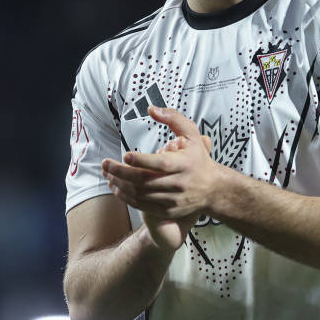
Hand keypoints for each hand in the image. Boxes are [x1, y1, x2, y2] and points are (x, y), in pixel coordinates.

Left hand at [102, 106, 217, 249]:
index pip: (160, 163)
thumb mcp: (192, 134)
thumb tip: (150, 109)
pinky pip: (143, 206)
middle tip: (105, 164)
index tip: (125, 155)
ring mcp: (173, 199)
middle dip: (121, 172)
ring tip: (107, 175)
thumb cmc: (199, 158)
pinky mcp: (168, 210)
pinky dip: (127, 197)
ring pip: (141, 194)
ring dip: (121, 185)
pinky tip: (117, 188)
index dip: (141, 160)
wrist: (214, 189)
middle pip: (145, 180)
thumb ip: (173, 119)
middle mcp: (178, 183)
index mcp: (184, 164)